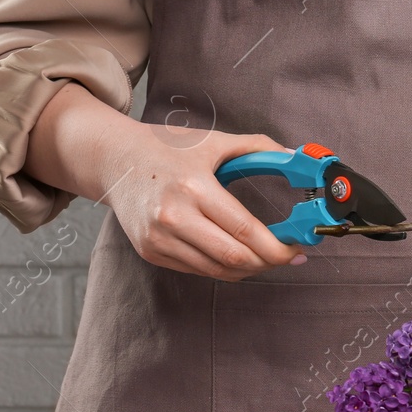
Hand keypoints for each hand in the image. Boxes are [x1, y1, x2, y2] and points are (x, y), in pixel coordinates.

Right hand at [105, 124, 306, 280]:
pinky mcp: (150, 251)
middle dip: (268, 263)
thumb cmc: (167, 148)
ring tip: (264, 257)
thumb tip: (293, 157)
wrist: (114, 160)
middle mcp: (173, 217)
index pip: (245, 231)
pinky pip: (197, 269)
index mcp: (194, 187)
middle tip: (287, 257)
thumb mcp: (213, 141)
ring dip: (247, 269)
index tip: (296, 250)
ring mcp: (159, 238)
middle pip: (233, 258)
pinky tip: (235, 256)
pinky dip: (221, 267)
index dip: (277, 248)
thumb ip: (257, 147)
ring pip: (216, 270)